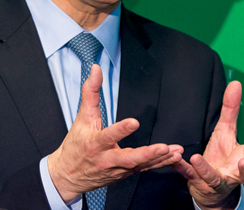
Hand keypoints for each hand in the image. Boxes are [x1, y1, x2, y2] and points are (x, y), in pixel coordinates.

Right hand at [48, 64, 183, 204]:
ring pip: (140, 165)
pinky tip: (173, 157)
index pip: (109, 136)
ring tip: (174, 151)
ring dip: (159, 159)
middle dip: (147, 154)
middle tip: (162, 147)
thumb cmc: (75, 146)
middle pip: (128, 158)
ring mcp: (118, 168)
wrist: (69, 175)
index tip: (134, 122)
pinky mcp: (125, 173)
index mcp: (95, 143)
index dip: (121, 130)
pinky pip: (144, 169)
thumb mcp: (81, 117)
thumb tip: (96, 69)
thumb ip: (90, 91)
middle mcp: (107, 158)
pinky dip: (160, 163)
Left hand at [172, 81, 243, 209]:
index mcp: (243, 155)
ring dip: (206, 170)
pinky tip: (175, 160)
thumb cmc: (222, 155)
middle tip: (243, 160)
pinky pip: (190, 176)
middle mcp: (234, 172)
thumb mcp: (226, 131)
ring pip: (214, 179)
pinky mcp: (199, 183)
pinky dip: (182, 168)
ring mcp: (217, 180)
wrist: (210, 188)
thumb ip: (231, 109)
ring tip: (197, 158)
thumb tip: (236, 83)